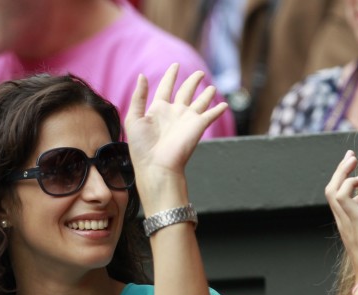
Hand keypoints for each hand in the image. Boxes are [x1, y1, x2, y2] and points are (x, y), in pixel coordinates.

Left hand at [123, 64, 226, 210]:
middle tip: (199, 73)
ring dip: (206, 94)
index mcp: (158, 109)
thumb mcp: (133, 118)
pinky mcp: (198, 126)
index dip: (170, 76)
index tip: (176, 65)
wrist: (156, 165)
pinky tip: (224, 105)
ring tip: (211, 87)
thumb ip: (138, 97)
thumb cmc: (142, 146)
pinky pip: (211, 115)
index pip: (165, 87)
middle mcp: (174, 112)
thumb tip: (142, 75)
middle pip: (186, 91)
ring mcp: (187, 119)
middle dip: (192, 81)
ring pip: (200, 101)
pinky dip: (218, 110)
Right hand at [325, 151, 357, 294]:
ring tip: (352, 159)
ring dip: (342, 172)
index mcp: (350, 230)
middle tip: (350, 157)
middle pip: (333, 192)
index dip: (351, 188)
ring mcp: (346, 222)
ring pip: (333, 190)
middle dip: (340, 173)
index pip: (345, 203)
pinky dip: (348, 181)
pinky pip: (342, 194)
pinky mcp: (353, 219)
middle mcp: (344, 224)